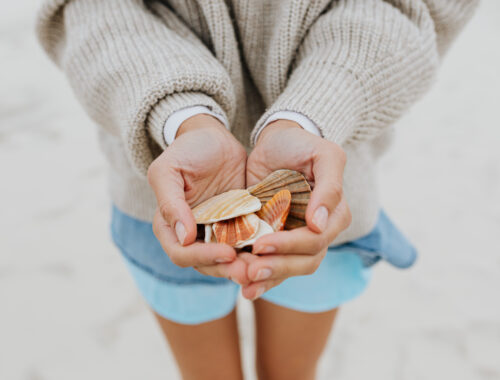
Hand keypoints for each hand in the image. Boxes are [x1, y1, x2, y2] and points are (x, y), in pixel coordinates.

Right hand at [148, 114, 248, 284]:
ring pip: (230, 260)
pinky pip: (249, 243)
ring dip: (246, 266)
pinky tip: (276, 251)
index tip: (227, 253)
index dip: (203, 258)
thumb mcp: (168, 170)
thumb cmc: (186, 151)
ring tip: (265, 266)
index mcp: (170, 227)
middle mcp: (193, 236)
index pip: (182, 254)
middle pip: (208, 264)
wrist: (214, 139)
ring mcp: (217, 233)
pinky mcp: (239, 227)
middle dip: (228, 270)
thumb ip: (170, 203)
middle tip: (251, 271)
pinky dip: (259, 251)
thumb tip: (184, 237)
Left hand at [242, 119, 351, 298]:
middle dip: (277, 268)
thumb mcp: (324, 155)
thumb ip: (330, 187)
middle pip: (303, 262)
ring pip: (287, 269)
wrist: (277, 142)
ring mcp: (296, 238)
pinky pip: (271, 263)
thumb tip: (319, 225)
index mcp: (333, 216)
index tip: (261, 245)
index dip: (290, 246)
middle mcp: (318, 232)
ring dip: (266, 278)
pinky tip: (243, 286)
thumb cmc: (301, 145)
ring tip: (242, 283)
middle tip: (249, 271)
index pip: (315, 241)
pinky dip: (259, 277)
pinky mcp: (276, 238)